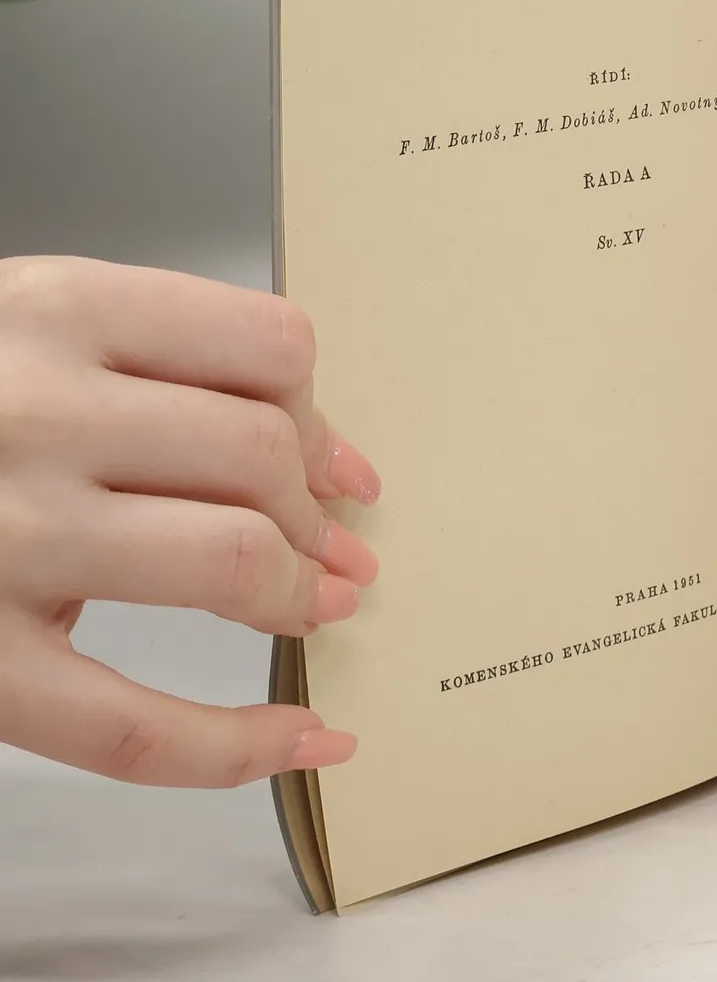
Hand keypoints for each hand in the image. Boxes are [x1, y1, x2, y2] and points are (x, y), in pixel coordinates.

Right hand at [0, 257, 377, 785]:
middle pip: (260, 456)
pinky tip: (300, 740)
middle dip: (320, 514)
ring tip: (320, 605)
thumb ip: (164, 370)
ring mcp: (3, 541)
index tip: (341, 466)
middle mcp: (32, 414)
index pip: (266, 348)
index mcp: (55, 310)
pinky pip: (136, 725)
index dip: (321, 416)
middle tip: (338, 550)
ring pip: (229, 563)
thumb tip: (331, 463)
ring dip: (302, 594)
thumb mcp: (31, 333)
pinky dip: (239, 747)